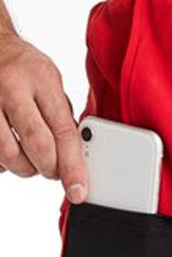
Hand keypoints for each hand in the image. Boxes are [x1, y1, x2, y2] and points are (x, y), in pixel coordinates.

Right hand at [0, 31, 86, 201]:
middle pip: (36, 144)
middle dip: (49, 168)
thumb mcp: (50, 82)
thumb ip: (61, 116)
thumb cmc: (23, 67)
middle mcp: (11, 87)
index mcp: (40, 79)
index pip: (63, 131)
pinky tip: (9, 151)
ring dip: (24, 168)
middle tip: (53, 171)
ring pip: (7, 153)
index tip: (78, 190)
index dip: (73, 166)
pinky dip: (2, 161)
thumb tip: (77, 155)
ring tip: (31, 162)